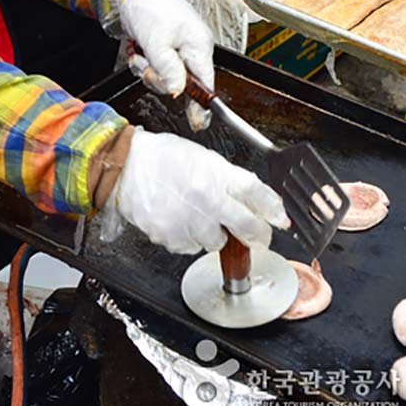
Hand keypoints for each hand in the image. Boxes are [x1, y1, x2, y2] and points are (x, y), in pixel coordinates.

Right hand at [105, 127, 288, 254]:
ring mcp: (189, 220)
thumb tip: (251, 199)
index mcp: (216, 173)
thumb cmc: (162, 158)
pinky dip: (188, 239)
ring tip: (197, 217)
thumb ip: (227, 178)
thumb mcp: (201, 158)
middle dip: (257, 235)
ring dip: (213, 234)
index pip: (256, 193)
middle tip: (257, 236)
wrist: (126, 165)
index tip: (279, 219)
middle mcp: (206, 198)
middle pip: (247, 226)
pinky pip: (190, 248)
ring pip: (217, 243)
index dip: (273, 209)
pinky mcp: (171, 236)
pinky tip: (178, 221)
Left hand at [114, 0, 214, 122]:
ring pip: (164, 77)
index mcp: (198, 46)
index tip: (198, 123)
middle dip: (158, 77)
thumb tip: (178, 92)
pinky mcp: (164, 48)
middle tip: (146, 63)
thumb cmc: (150, 8)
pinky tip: (138, 50)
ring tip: (141, 52)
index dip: (203, 104)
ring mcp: (178, 49)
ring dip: (147, 68)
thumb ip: (168, 68)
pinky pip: (155, 68)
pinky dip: (143, 62)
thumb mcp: (157, 41)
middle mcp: (191, 49)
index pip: (206, 82)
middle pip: (181, 83)